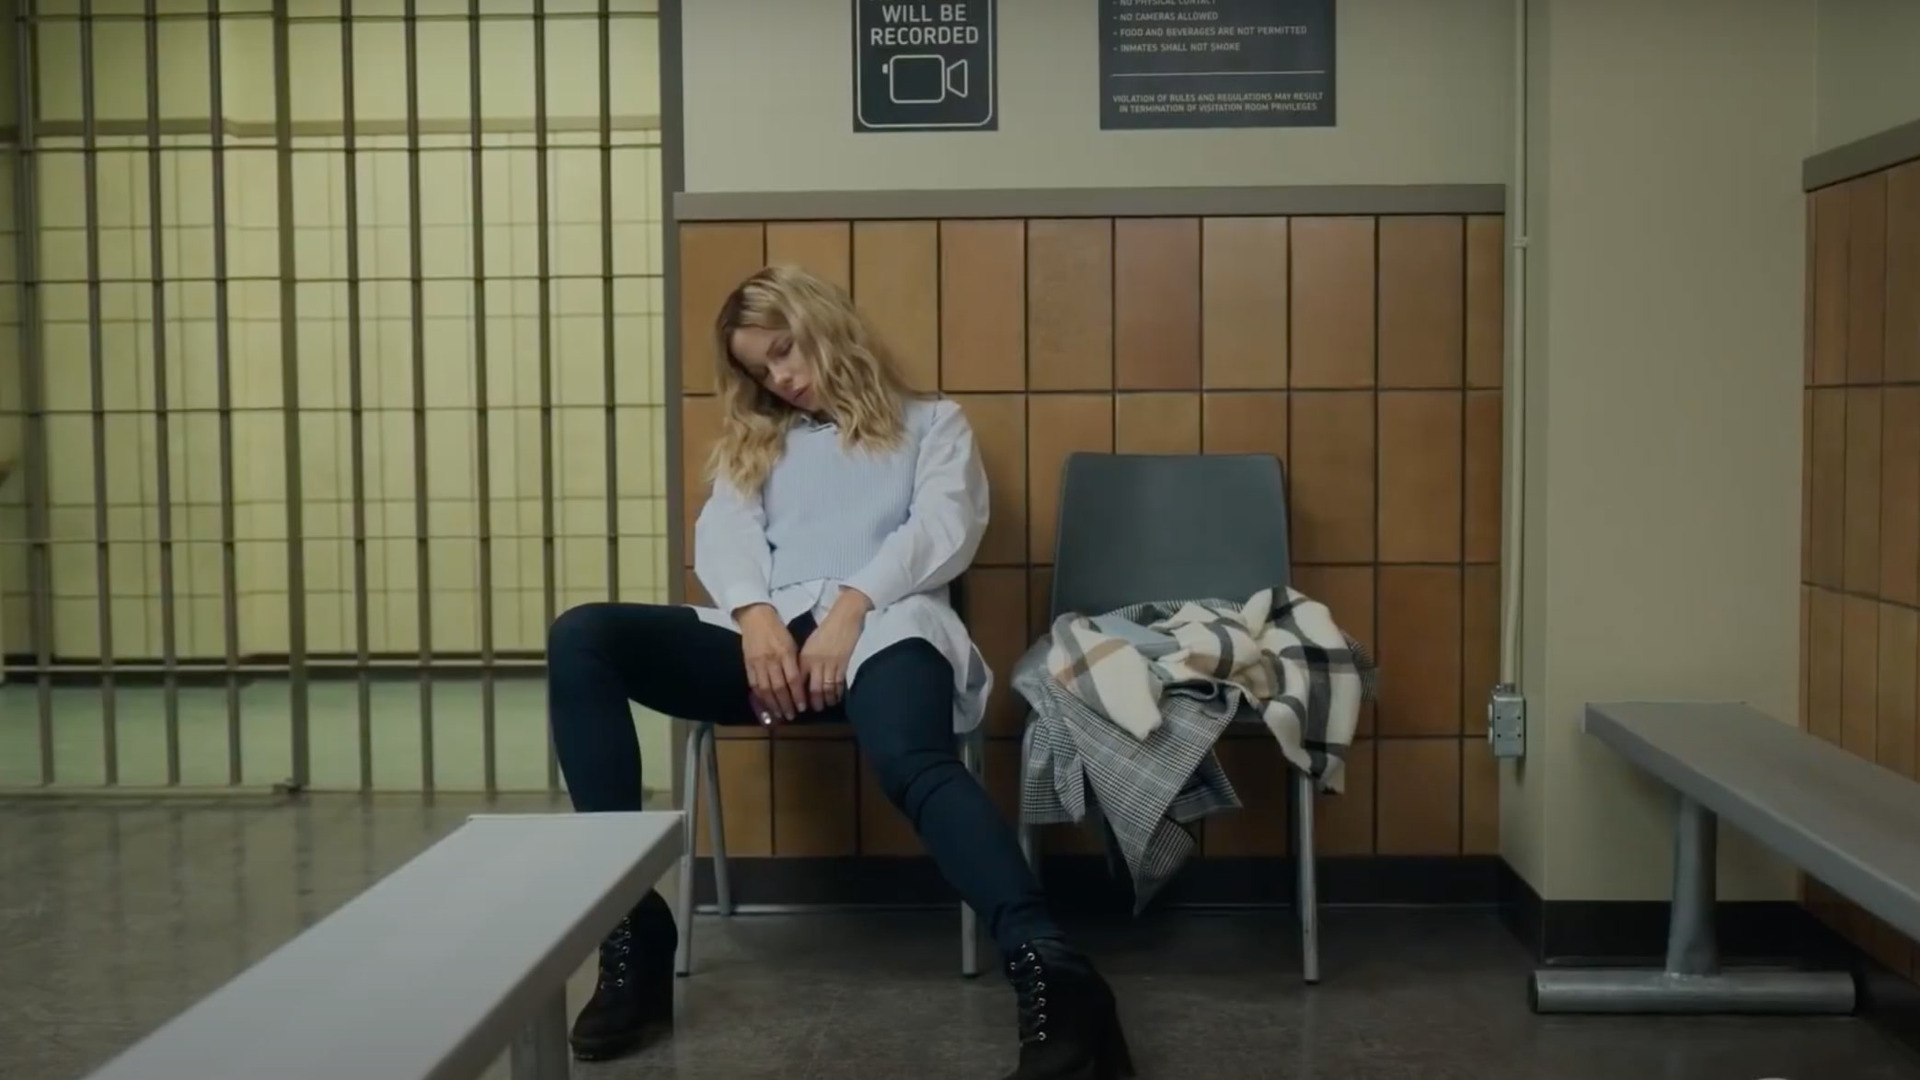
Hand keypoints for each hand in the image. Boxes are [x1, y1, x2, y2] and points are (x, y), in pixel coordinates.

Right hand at [737, 605, 803, 721]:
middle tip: (791, 716)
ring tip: (779, 715)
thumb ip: (795, 663)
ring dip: (773, 704)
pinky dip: (760, 697)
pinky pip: (754, 684)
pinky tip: (765, 705)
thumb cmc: (778, 630)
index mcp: (786, 653)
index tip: (802, 707)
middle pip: (780, 688)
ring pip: (766, 689)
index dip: (798, 695)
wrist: (756, 617)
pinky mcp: (747, 664)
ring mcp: (758, 663)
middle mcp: (772, 660)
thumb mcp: (792, 644)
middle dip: (786, 704)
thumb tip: (800, 685)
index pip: (793, 679)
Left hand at [799, 589, 872, 710]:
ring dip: (825, 700)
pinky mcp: (844, 664)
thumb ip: (804, 661)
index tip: (795, 703)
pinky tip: (835, 698)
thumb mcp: (810, 645)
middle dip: (812, 702)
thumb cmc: (826, 630)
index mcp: (805, 656)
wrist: (845, 618)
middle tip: (811, 710)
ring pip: (827, 689)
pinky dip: (837, 693)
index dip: (796, 694)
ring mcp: (832, 664)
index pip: (798, 680)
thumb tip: (800, 679)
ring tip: (823, 706)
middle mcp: (817, 662)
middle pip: (814, 689)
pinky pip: (839, 684)